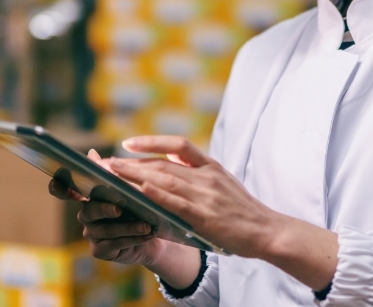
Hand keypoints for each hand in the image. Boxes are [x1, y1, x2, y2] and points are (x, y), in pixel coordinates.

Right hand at [49, 149, 161, 265]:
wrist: (153, 234)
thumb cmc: (138, 208)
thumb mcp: (129, 189)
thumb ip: (110, 174)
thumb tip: (91, 153)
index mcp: (89, 197)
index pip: (66, 191)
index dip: (59, 188)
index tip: (57, 183)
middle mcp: (86, 216)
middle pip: (89, 211)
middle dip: (105, 209)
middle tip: (119, 208)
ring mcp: (91, 235)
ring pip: (106, 230)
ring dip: (128, 227)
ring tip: (146, 224)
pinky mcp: (100, 250)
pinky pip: (115, 244)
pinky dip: (132, 239)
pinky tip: (146, 235)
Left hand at [103, 136, 280, 258]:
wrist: (267, 230)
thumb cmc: (243, 210)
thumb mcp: (223, 182)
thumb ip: (199, 174)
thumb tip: (171, 168)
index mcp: (211, 166)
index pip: (177, 145)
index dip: (151, 142)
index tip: (128, 144)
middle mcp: (206, 176)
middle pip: (162, 164)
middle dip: (131, 163)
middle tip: (105, 162)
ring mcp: (206, 195)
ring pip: (164, 180)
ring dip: (135, 175)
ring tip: (111, 174)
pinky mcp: (205, 216)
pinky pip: (176, 203)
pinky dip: (157, 194)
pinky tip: (140, 190)